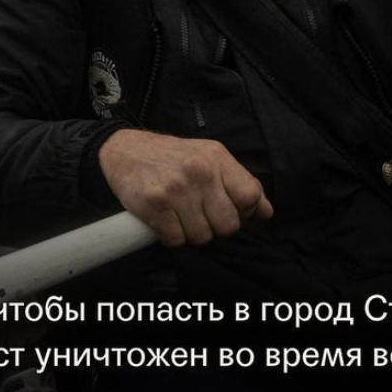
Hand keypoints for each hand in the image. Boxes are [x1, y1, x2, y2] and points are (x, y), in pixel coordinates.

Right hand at [97, 129, 272, 247]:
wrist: (124, 150)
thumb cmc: (171, 156)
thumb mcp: (209, 157)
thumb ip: (239, 182)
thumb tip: (267, 211)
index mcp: (216, 157)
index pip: (250, 197)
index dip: (242, 212)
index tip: (227, 210)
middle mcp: (200, 171)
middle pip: (228, 225)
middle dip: (216, 227)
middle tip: (201, 216)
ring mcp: (177, 189)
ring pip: (203, 237)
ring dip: (192, 233)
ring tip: (181, 216)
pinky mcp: (155, 205)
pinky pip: (177, 240)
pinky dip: (172, 237)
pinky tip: (166, 221)